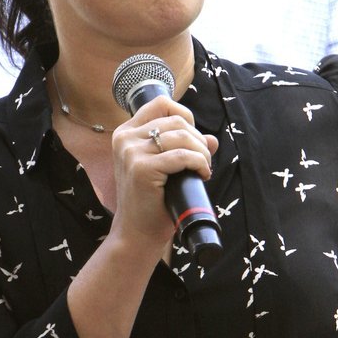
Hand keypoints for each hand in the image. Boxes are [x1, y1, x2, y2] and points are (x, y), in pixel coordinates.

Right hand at [110, 96, 218, 252]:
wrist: (137, 233)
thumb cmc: (152, 201)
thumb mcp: (165, 168)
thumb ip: (185, 148)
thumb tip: (212, 139)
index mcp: (126, 133)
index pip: (161, 103)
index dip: (185, 115)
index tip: (193, 139)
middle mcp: (125, 138)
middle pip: (176, 119)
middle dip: (198, 139)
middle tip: (202, 161)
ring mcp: (131, 153)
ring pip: (182, 135)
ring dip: (201, 152)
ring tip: (203, 169)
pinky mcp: (141, 169)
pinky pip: (182, 156)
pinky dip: (200, 164)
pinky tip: (201, 175)